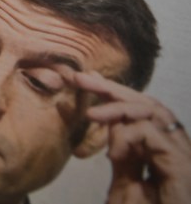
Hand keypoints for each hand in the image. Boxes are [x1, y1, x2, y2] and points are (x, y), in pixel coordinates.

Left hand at [68, 71, 190, 203]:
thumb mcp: (127, 183)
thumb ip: (122, 154)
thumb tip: (109, 125)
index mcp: (163, 147)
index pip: (139, 108)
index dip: (113, 92)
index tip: (85, 79)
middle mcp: (176, 145)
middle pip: (147, 102)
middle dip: (111, 87)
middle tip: (80, 78)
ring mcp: (182, 154)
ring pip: (153, 111)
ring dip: (118, 107)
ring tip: (91, 115)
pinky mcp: (182, 165)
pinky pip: (152, 134)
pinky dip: (129, 137)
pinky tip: (114, 155)